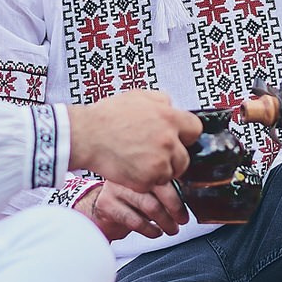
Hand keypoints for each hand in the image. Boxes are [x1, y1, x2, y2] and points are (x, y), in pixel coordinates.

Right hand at [66, 90, 199, 190]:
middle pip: (184, 158)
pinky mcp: (147, 180)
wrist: (86, 136)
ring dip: (159, 171)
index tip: (177, 138)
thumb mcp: (137, 96)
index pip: (195, 130)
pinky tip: (130, 168)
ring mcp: (159, 162)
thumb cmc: (108, 116)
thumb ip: (161, 100)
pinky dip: (143, 181)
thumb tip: (171, 105)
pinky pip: (153, 185)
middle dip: (172, 158)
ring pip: (170, 174)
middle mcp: (168, 140)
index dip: (184, 135)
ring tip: (138, 161)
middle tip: (153, 155)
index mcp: (169, 117)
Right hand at [73, 180, 189, 240]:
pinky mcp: (107, 204)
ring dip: (165, 221)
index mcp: (140, 163)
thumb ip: (165, 186)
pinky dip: (149, 229)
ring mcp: (115, 188)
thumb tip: (190, 195)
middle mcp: (127, 172)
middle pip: (159, 188)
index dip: (181, 189)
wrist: (103, 209)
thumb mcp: (148, 188)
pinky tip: (155, 232)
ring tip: (171, 229)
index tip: (189, 202)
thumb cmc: (130, 199)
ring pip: (149, 205)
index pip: (165, 173)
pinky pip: (134, 220)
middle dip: (175, 207)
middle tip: (182, 219)